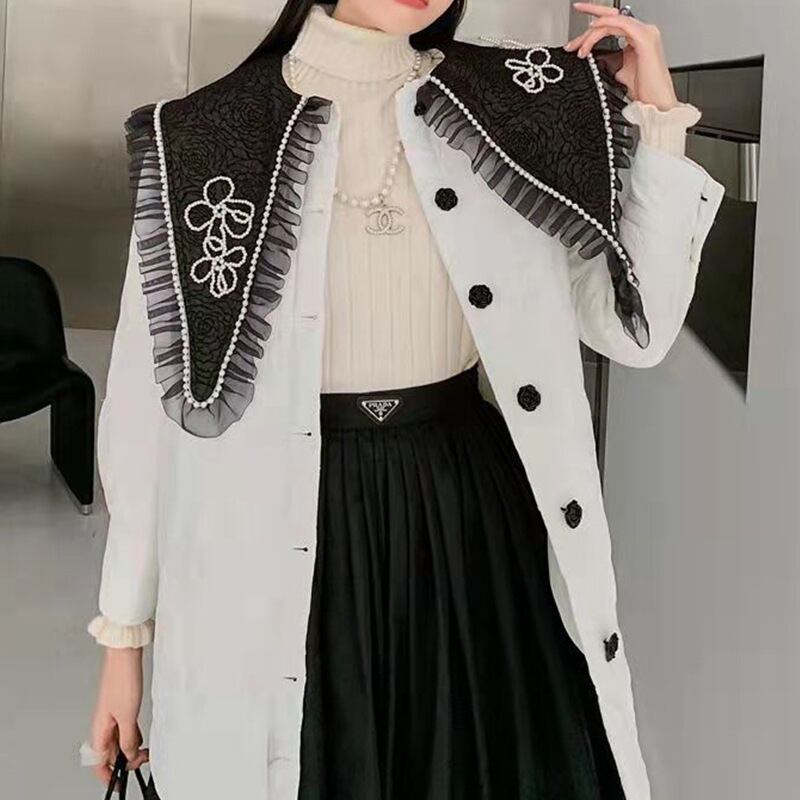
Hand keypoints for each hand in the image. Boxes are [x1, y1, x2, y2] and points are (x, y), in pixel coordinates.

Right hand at [90, 647, 148, 788]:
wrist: (125, 655)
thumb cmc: (122, 679)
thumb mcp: (127, 716)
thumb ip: (127, 738)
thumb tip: (128, 755)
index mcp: (99, 728)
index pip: (98, 761)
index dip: (107, 775)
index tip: (119, 784)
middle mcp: (103, 723)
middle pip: (110, 752)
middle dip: (124, 760)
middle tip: (141, 761)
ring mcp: (112, 714)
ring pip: (118, 739)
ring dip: (130, 747)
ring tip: (145, 751)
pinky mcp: (121, 705)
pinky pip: (125, 727)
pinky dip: (133, 734)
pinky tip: (141, 735)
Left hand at [565, 3, 678, 110]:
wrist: (656, 103)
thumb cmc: (644, 90)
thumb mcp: (620, 72)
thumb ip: (611, 61)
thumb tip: (596, 60)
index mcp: (638, 37)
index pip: (613, 25)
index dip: (593, 26)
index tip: (576, 38)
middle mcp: (643, 31)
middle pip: (610, 21)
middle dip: (587, 30)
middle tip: (570, 44)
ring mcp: (646, 32)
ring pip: (612, 22)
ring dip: (591, 34)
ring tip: (578, 48)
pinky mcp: (645, 37)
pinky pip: (621, 23)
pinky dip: (605, 24)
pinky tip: (593, 28)